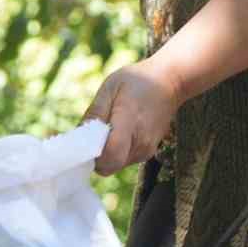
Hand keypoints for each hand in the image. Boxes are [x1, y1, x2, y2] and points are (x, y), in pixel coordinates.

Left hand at [82, 57, 182, 175]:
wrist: (169, 82)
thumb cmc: (137, 81)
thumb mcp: (110, 88)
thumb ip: (95, 113)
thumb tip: (78, 136)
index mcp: (130, 121)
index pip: (109, 155)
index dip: (91, 153)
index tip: (82, 140)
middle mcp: (141, 142)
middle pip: (108, 165)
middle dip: (94, 156)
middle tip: (90, 134)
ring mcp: (146, 150)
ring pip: (114, 165)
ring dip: (104, 154)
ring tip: (105, 129)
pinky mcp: (147, 153)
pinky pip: (123, 161)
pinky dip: (114, 152)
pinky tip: (116, 132)